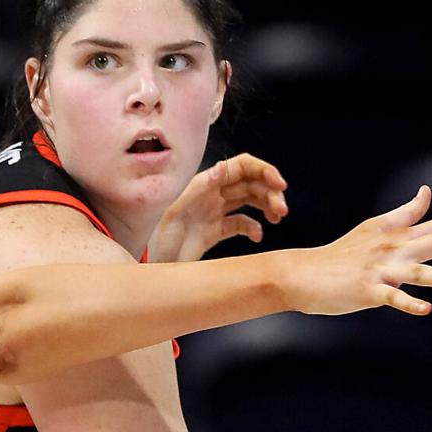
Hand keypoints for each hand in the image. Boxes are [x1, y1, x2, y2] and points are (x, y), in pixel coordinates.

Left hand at [149, 154, 288, 262]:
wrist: (148, 265)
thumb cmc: (154, 236)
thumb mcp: (173, 209)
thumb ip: (198, 188)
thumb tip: (224, 167)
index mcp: (203, 184)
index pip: (241, 166)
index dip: (263, 171)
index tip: (280, 184)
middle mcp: (210, 195)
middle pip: (250, 184)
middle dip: (270, 192)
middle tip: (282, 210)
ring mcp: (213, 213)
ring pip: (249, 202)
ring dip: (267, 206)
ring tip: (278, 218)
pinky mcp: (213, 233)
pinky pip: (240, 224)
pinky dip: (253, 228)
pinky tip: (257, 236)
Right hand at [279, 187, 431, 315]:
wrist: (302, 274)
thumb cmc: (340, 254)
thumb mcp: (374, 229)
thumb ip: (404, 213)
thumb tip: (427, 192)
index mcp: (402, 236)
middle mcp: (396, 249)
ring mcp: (381, 271)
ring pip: (416, 272)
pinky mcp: (366, 292)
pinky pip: (391, 298)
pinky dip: (408, 303)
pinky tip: (425, 309)